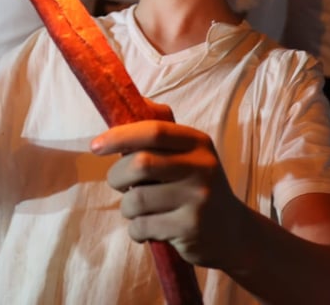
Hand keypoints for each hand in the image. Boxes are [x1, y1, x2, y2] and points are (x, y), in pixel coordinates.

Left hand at [91, 119, 244, 267]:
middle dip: (117, 176)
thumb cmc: (196, 185)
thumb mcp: (188, 153)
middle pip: (139, 164)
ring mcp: (198, 199)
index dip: (119, 136)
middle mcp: (201, 167)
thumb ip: (160, 132)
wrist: (233, 230)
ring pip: (136, 199)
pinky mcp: (190, 229)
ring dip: (127, 207)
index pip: (154, 131)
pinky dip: (136, 229)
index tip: (96, 146)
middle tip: (118, 183)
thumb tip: (134, 100)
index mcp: (197, 142)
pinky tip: (149, 227)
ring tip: (138, 209)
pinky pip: (142, 227)